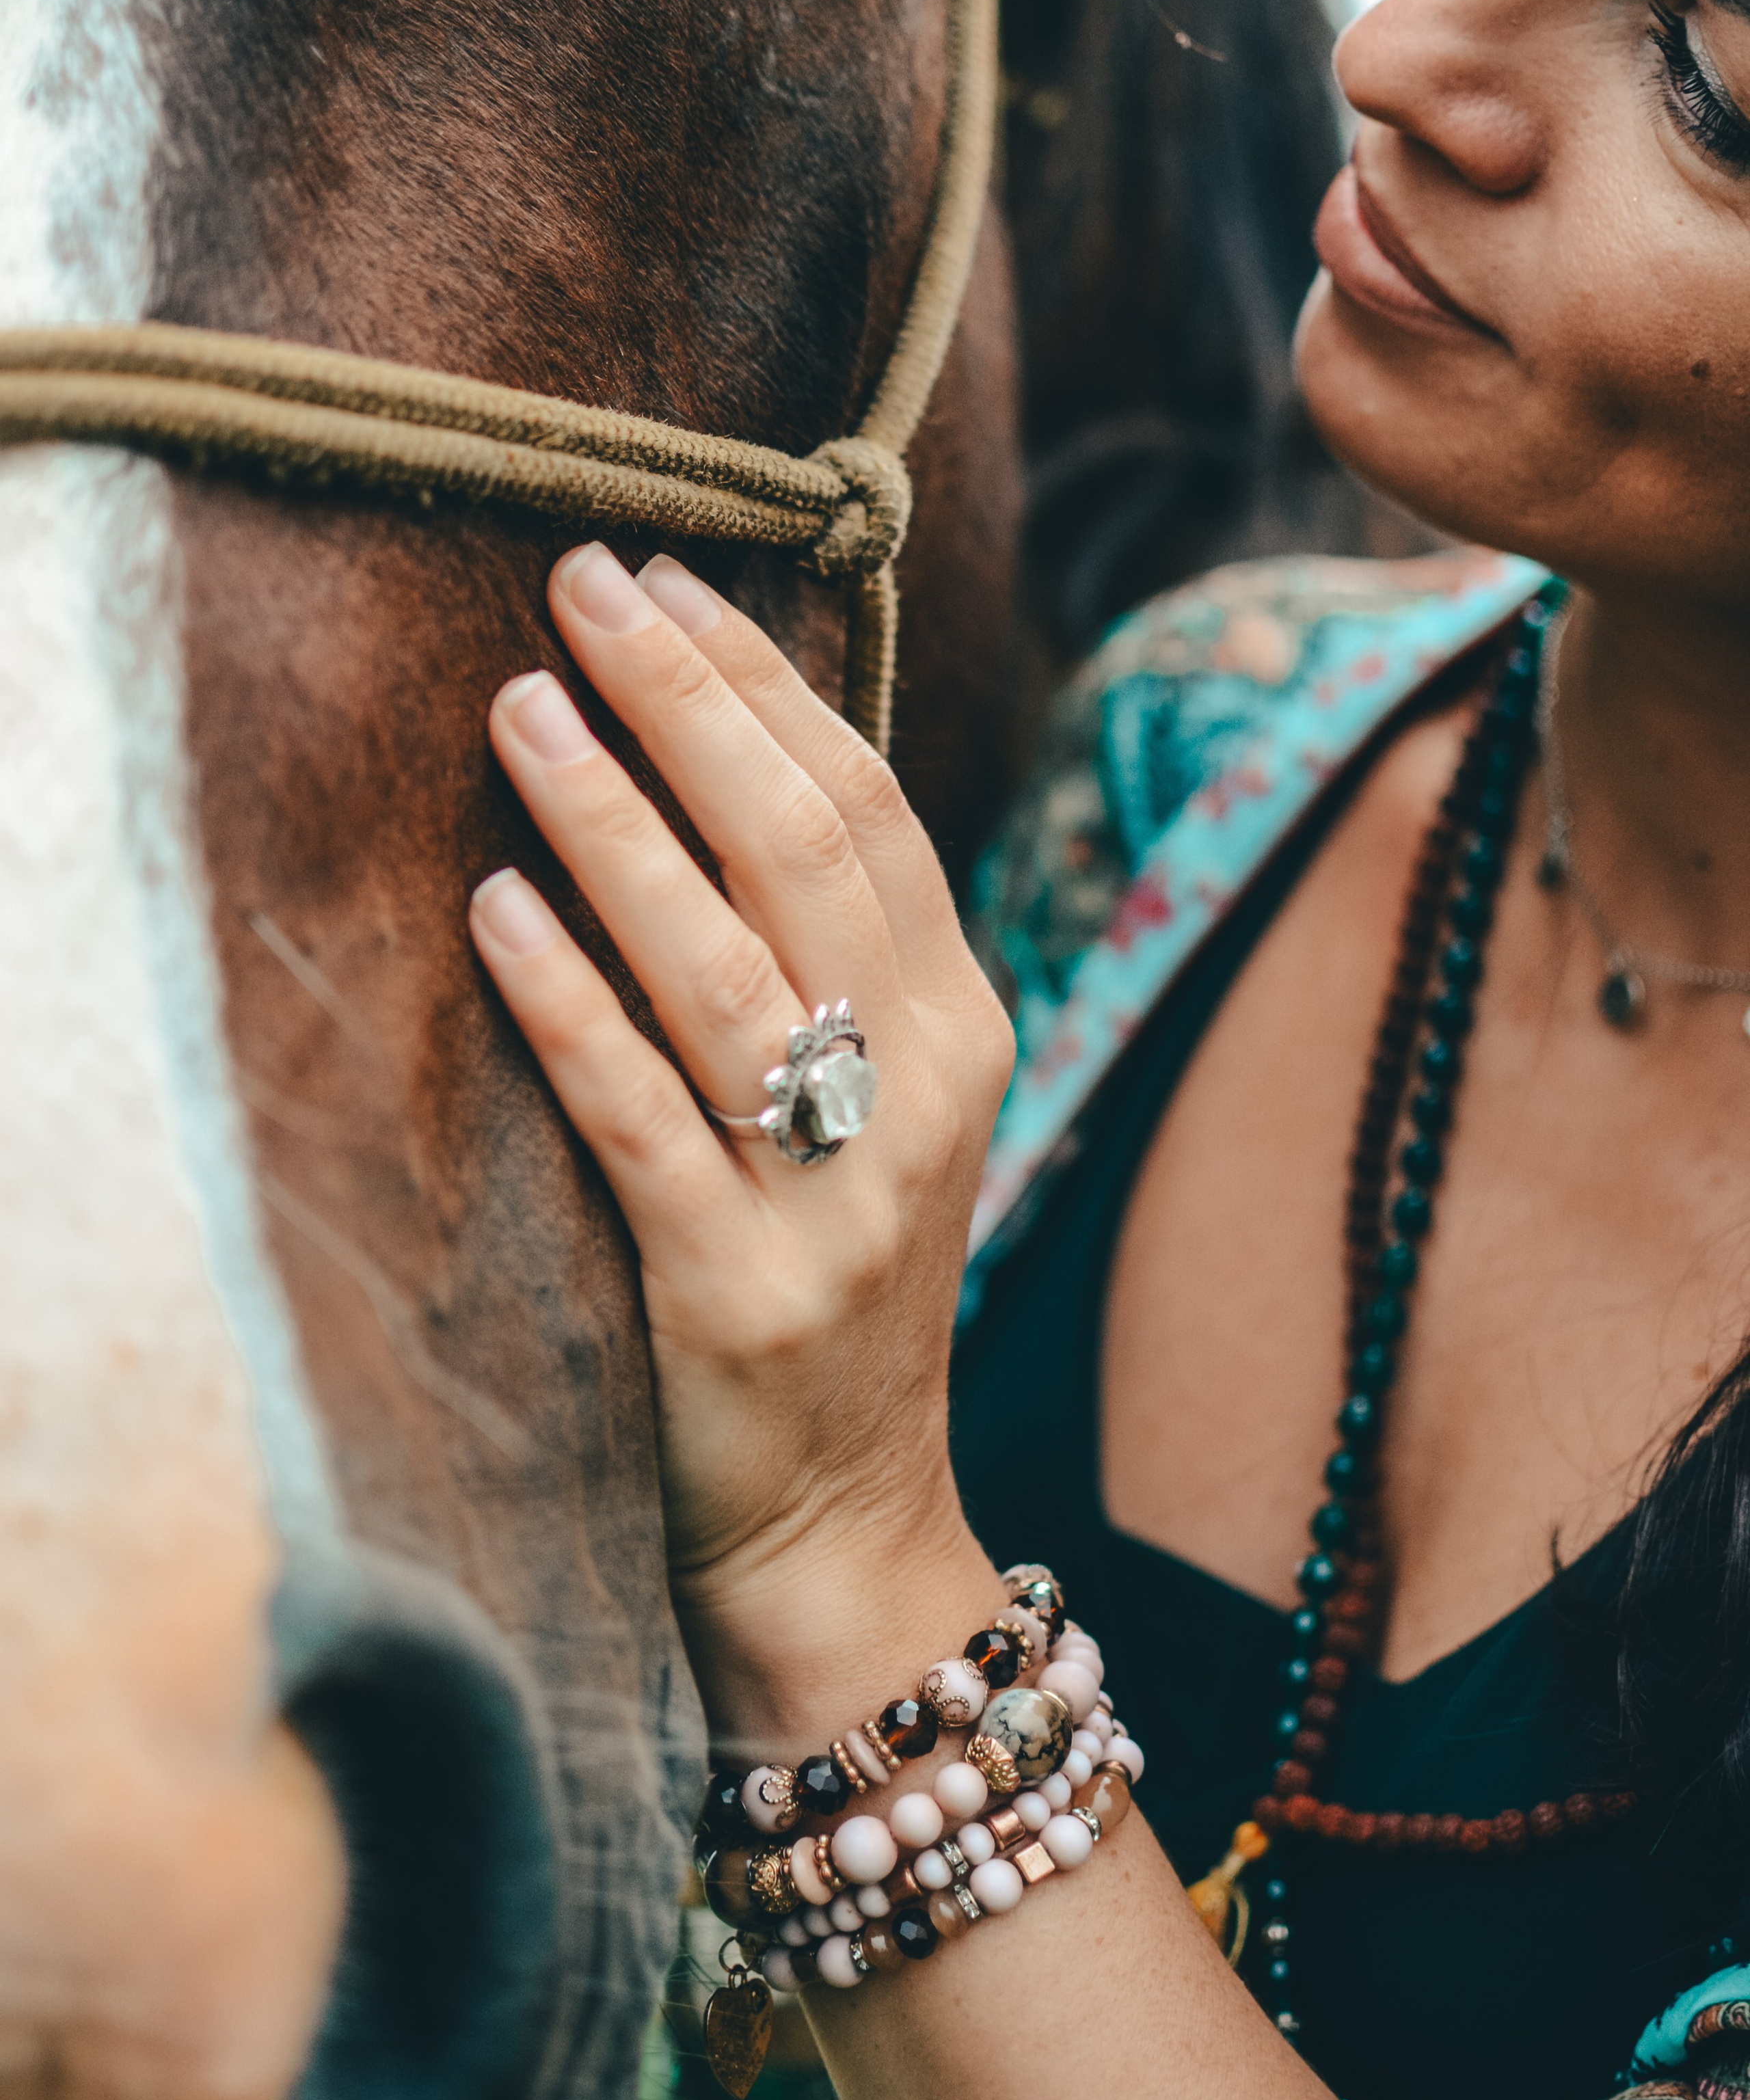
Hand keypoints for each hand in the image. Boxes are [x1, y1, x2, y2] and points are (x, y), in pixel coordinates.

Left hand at [468, 543, 1013, 1739]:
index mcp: (967, 1027)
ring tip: (520, 706)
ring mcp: (839, 1199)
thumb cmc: (834, 1279)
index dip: (765, 682)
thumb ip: (832, 953)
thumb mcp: (881, 1106)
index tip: (665, 577)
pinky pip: (643, 1118)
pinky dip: (570, 1004)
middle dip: (688, 701)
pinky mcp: (738, 1292)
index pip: (868, 811)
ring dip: (616, 823)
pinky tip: (498, 909)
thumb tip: (706, 755)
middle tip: (579, 584)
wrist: (844, 1522)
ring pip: (726, 967)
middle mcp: (924, 1095)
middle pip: (804, 853)